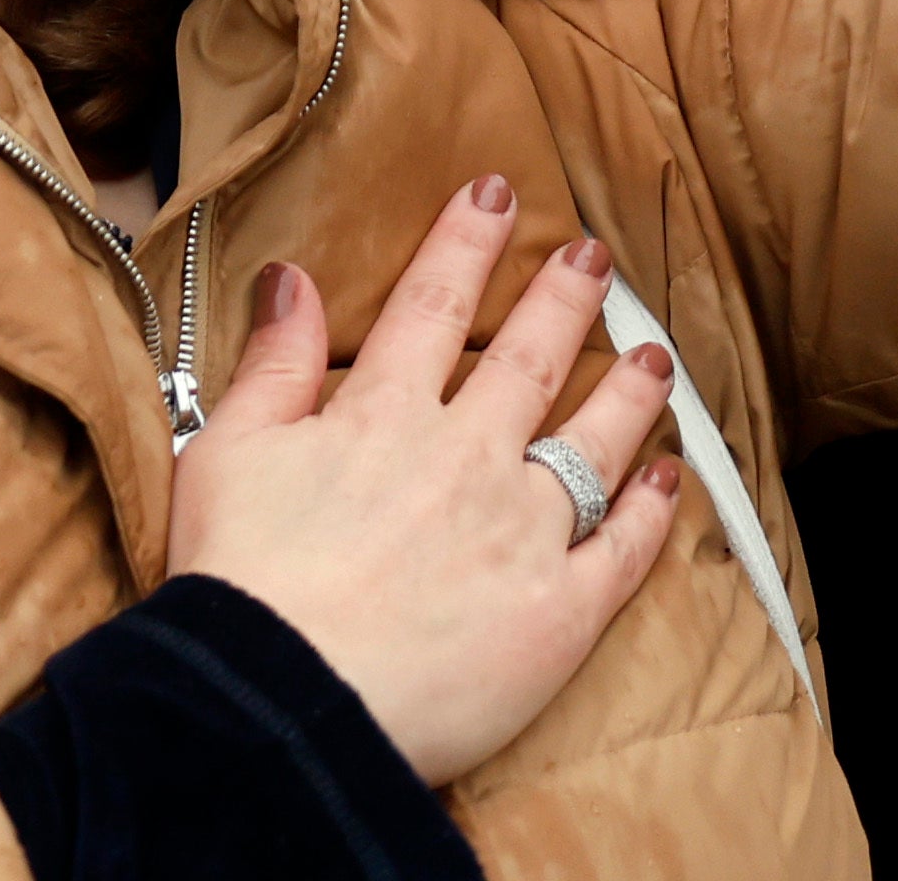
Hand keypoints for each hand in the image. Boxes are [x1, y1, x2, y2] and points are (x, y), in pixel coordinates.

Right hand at [163, 176, 684, 789]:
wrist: (284, 705)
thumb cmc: (241, 585)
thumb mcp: (226, 453)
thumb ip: (272, 364)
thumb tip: (291, 279)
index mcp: (383, 416)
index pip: (434, 305)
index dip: (467, 242)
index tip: (499, 193)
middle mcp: (465, 457)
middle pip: (529, 360)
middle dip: (564, 298)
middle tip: (594, 256)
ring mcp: (522, 533)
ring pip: (593, 442)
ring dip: (628, 391)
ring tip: (655, 355)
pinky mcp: (558, 613)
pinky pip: (622, 550)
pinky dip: (653, 512)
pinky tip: (670, 480)